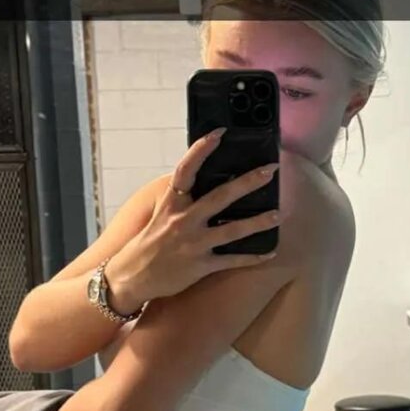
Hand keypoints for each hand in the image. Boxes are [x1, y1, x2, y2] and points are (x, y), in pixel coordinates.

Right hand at [106, 129, 279, 310]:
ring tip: (278, 214)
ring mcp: (193, 244)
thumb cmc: (147, 244)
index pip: (186, 169)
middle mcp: (183, 221)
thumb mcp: (159, 214)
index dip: (201, 149)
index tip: (219, 133)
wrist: (131, 277)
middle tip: (271, 170)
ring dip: (258, 222)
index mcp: (171, 203)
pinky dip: (253, 257)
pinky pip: (232, 261)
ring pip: (233, 231)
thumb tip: (203, 182)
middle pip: (221, 197)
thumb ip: (180, 199)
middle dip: (248, 182)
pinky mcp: (200, 266)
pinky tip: (270, 252)